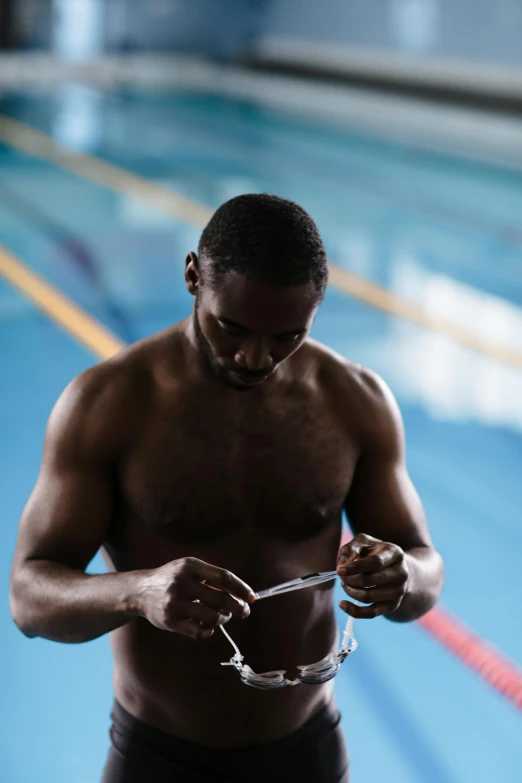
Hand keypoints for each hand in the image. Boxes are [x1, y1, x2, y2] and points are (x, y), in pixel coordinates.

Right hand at [136, 558, 256, 638]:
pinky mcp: (169, 621)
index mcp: (190, 566)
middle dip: (238, 607)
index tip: (252, 598)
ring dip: (223, 619)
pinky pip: (199, 631)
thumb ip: (213, 578)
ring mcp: (174, 603)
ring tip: (223, 617)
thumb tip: (242, 595)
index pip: (224, 577)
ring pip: (212, 617)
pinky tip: (209, 627)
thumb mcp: (190, 568)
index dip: (241, 588)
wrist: (141, 590)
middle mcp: (182, 583)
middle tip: (244, 612)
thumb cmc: (173, 578)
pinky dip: (209, 631)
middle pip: (221, 599)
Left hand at [336, 533, 408, 618]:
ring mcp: (399, 591)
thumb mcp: (363, 543)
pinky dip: (354, 611)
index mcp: (394, 553)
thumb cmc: (375, 553)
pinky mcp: (393, 605)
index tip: (339, 571)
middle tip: (342, 577)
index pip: (375, 562)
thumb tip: (341, 566)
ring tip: (345, 584)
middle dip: (350, 580)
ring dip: (350, 592)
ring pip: (369, 597)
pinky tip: (342, 604)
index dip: (355, 567)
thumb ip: (350, 549)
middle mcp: (401, 573)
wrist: (397, 569)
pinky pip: (372, 613)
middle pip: (370, 580)